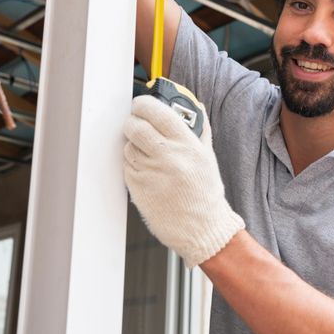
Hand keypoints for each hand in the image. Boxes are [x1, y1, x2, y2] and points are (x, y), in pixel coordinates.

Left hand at [123, 95, 244, 266]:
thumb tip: (194, 110)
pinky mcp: (137, 188)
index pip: (157, 112)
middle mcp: (167, 157)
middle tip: (136, 123)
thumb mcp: (207, 158)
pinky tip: (147, 171)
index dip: (144, 105)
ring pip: (128, 147)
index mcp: (186, 145)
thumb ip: (198, 131)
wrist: (202, 228)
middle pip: (135, 127)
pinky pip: (126, 166)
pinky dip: (132, 164)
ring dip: (133, 145)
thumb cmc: (205, 195)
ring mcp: (149, 173)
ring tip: (147, 153)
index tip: (141, 105)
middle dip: (132, 122)